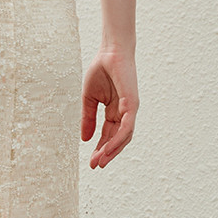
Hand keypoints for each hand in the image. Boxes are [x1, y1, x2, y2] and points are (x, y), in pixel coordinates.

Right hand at [81, 49, 138, 167]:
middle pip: (117, 139)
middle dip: (106, 153)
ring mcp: (130, 110)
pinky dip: (118, 139)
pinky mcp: (132, 105)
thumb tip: (84, 139)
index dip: (100, 148)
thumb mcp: (89, 99)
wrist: (110, 52)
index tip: (91, 162)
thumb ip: (88, 119)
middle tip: (95, 166)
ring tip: (100, 161)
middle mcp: (124, 113)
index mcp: (115, 111)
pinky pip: (126, 127)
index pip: (108, 135)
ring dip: (112, 150)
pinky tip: (107, 148)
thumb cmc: (101, 70)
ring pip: (123, 137)